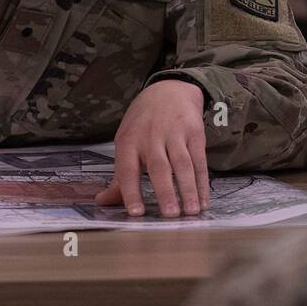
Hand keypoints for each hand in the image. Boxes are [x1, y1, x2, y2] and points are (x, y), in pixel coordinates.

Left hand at [97, 79, 211, 217]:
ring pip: (182, 165)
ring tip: (191, 212)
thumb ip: (118, 176)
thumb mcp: (126, 142)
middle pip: (159, 168)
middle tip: (170, 215)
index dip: (131, 191)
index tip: (136, 213)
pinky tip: (204, 199)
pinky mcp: (194, 133)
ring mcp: (175, 134)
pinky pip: (200, 161)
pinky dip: (202, 182)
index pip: (127, 170)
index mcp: (129, 142)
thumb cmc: (143, 123)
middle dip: (165, 192)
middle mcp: (151, 137)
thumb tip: (103, 201)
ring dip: (188, 190)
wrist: (169, 90)